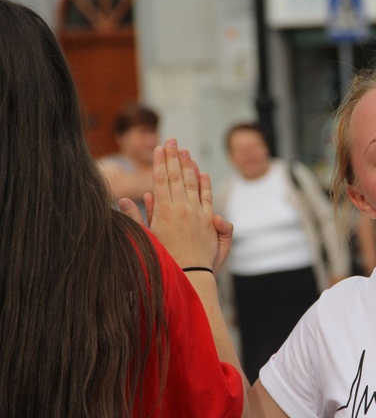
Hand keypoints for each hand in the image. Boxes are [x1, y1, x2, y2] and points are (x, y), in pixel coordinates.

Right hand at [120, 139, 231, 272]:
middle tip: (172, 140)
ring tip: (186, 151)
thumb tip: (125, 200)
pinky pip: (207, 198)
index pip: (161, 180)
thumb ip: (136, 218)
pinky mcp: (209, 221)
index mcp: (164, 211)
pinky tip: (202, 174)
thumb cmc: (163, 260)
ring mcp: (197, 213)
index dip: (161, 162)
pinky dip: (205, 185)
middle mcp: (181, 209)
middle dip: (174, 157)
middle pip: (177, 177)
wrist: (188, 277)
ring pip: (192, 184)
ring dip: (189, 166)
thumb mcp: (145, 239)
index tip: (160, 147)